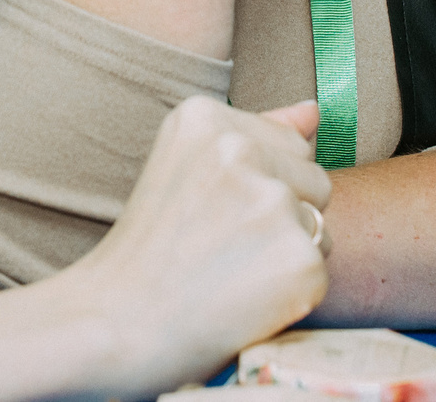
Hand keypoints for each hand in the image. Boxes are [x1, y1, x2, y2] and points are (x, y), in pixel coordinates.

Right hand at [68, 97, 332, 395]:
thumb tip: (314, 109)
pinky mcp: (299, 258)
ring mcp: (271, 203)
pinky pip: (320, 271)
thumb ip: (255, 133)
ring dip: (288, 254)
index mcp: (204, 117)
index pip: (290, 143)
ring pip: (320, 227)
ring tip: (229, 274)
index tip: (210, 213)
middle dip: (283, 215)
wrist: (115, 327)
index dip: (259, 186)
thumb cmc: (147, 253)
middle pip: (314, 179)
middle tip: (221, 247)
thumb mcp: (183, 168)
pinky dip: (291, 294)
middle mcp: (240, 149)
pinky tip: (243, 301)